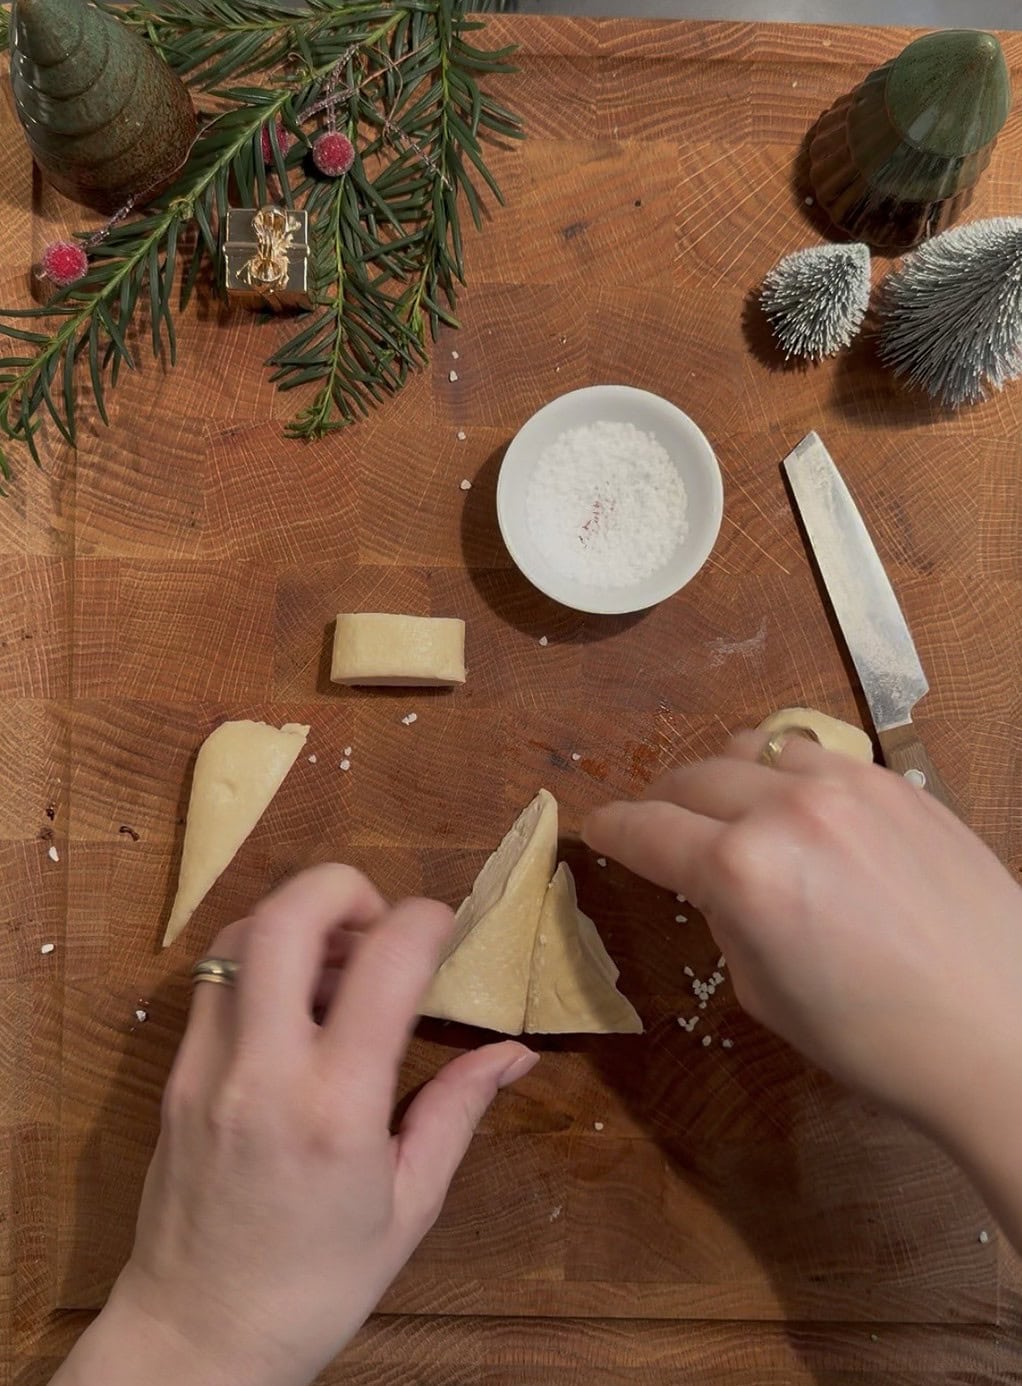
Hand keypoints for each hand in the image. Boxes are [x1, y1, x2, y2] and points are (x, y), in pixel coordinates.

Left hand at [56, 865, 537, 1385]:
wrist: (195, 1339)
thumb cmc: (316, 1286)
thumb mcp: (409, 1205)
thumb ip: (456, 1110)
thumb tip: (513, 1052)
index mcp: (336, 1108)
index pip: (385, 962)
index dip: (427, 921)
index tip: (447, 928)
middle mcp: (263, 1070)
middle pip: (288, 916)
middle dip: (345, 887)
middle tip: (381, 922)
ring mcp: (205, 1066)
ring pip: (240, 934)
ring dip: (297, 921)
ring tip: (340, 964)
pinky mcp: (173, 1074)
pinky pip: (214, 979)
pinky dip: (259, 960)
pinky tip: (295, 1003)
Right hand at [584, 732, 1021, 1228]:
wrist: (1002, 1032)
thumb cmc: (879, 1039)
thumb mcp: (765, 993)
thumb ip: (725, 918)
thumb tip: (716, 882)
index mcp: (742, 872)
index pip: (647, 830)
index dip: (610, 829)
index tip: (596, 828)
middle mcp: (788, 810)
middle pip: (691, 777)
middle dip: (662, 802)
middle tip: (658, 827)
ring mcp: (849, 786)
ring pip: (752, 748)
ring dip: (724, 777)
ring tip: (728, 810)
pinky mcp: (896, 783)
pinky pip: (816, 754)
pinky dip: (788, 774)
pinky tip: (801, 811)